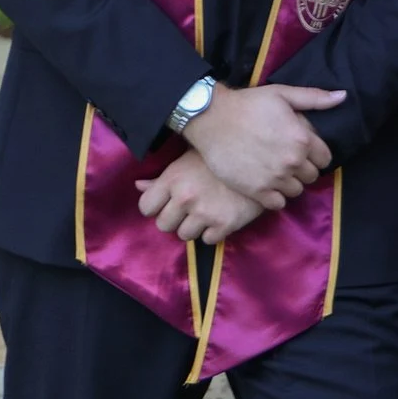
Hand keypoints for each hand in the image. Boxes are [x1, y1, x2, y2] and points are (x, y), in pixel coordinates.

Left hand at [133, 147, 264, 244]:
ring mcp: (204, 213)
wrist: (258, 161)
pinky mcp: (224, 225)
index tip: (165, 204)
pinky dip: (212, 232)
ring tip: (204, 212)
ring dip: (192, 227)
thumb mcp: (187, 160)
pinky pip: (207, 240)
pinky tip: (219, 216)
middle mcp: (185, 197)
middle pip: (163, 225)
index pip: (146, 207)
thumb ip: (162, 177)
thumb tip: (138, 186)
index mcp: (173, 179)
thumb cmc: (218, 157)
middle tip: (187, 209)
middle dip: (174, 219)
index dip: (154, 207)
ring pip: (184, 235)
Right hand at [180, 82, 343, 213]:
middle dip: (302, 168)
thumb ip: (314, 98)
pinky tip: (266, 183)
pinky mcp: (257, 191)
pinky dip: (275, 196)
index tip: (302, 150)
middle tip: (286, 159)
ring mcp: (275, 178)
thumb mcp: (282, 94)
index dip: (315, 154)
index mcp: (302, 139)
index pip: (325, 159)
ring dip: (289, 183)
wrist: (211, 118)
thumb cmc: (247, 103)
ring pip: (296, 191)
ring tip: (275, 171)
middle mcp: (292, 161)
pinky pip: (278, 204)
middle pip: (312, 176)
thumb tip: (343, 96)